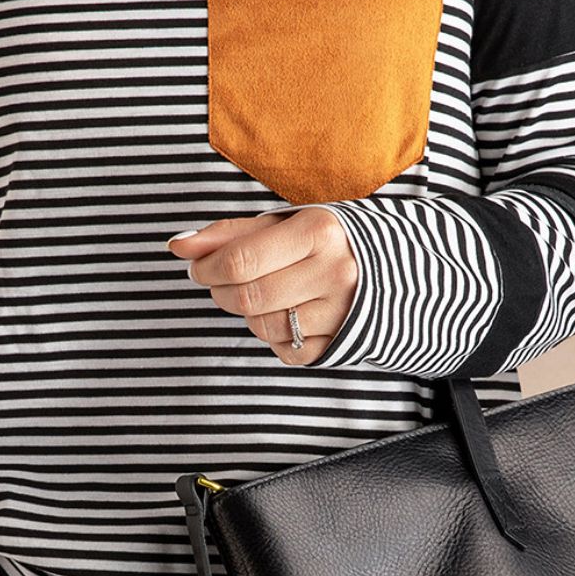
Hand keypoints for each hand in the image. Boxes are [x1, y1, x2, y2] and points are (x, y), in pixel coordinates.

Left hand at [166, 208, 357, 364]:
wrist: (397, 269)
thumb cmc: (325, 241)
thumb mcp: (284, 225)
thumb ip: (230, 234)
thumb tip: (178, 245)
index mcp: (319, 232)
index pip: (241, 260)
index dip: (206, 268)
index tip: (198, 267)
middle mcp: (335, 273)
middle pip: (248, 297)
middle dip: (221, 291)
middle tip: (221, 282)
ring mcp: (341, 312)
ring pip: (262, 326)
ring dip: (247, 314)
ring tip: (260, 295)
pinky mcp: (341, 344)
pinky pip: (284, 350)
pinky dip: (273, 336)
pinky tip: (285, 314)